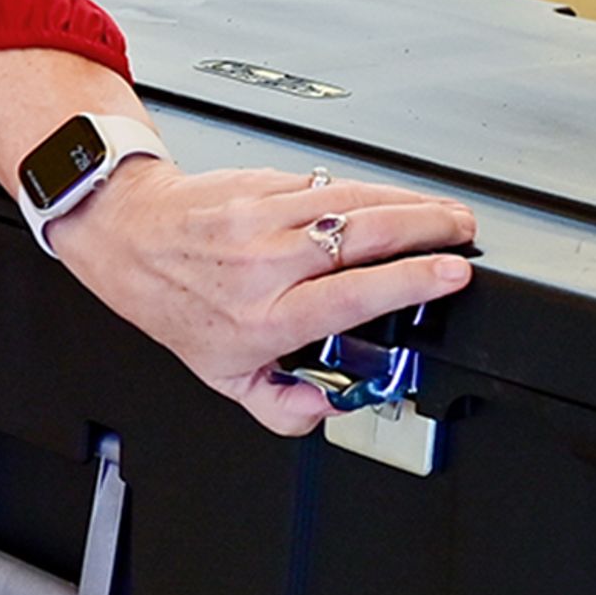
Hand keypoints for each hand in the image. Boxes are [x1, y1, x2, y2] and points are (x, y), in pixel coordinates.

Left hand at [46, 162, 476, 436]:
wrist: (131, 239)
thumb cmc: (178, 303)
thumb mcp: (225, 375)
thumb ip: (281, 406)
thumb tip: (327, 410)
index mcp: (266, 319)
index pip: (351, 296)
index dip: (409, 281)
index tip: (451, 274)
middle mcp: (267, 265)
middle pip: (363, 237)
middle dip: (427, 229)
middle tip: (464, 235)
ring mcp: (265, 219)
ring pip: (352, 201)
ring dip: (411, 202)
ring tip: (448, 214)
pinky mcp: (264, 184)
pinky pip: (330, 184)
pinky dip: (373, 190)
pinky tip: (399, 197)